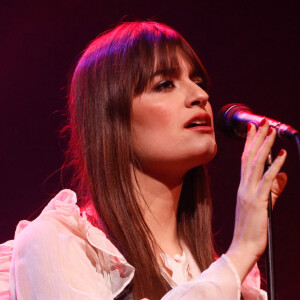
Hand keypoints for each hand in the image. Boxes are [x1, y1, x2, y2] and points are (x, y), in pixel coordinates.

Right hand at [226, 119, 286, 280]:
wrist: (243, 247)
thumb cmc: (251, 228)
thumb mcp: (263, 205)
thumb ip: (274, 189)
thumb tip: (283, 174)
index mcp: (243, 187)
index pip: (245, 160)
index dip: (249, 143)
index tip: (252, 129)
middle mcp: (244, 186)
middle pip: (249, 158)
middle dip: (256, 138)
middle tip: (261, 122)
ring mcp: (249, 193)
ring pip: (255, 164)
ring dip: (264, 146)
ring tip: (270, 131)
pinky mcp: (258, 201)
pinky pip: (266, 181)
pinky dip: (273, 166)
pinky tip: (280, 155)